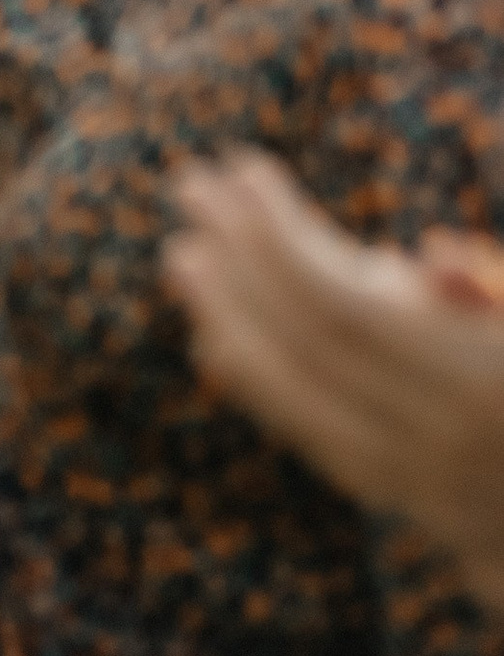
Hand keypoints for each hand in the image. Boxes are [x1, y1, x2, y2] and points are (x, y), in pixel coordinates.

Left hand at [163, 151, 503, 601]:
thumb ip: (484, 291)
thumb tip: (435, 261)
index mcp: (480, 379)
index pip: (346, 310)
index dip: (282, 238)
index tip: (242, 169)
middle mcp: (439, 436)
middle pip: (311, 343)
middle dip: (244, 259)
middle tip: (191, 186)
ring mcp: (411, 473)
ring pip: (297, 395)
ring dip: (231, 317)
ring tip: (182, 252)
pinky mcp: (389, 485)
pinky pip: (306, 430)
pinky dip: (255, 376)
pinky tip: (211, 330)